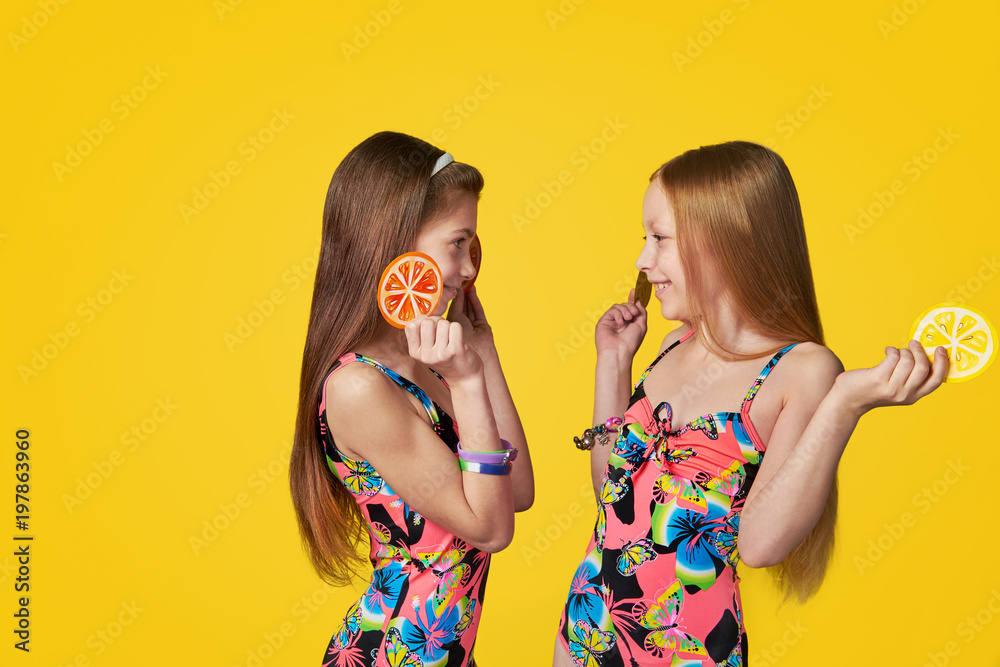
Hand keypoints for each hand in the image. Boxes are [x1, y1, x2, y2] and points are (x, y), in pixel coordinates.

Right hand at [405, 315, 482, 382]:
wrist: (463, 378)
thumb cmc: (445, 359)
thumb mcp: (427, 351)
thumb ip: (420, 335)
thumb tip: (421, 315)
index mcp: (415, 353)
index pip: (410, 326)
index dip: (421, 321)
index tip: (430, 327)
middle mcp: (426, 355)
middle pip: (427, 322)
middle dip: (437, 321)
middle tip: (443, 330)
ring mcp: (440, 354)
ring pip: (443, 323)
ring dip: (449, 326)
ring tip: (451, 338)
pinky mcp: (455, 351)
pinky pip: (455, 326)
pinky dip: (458, 328)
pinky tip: (458, 339)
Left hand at [446, 285, 495, 357]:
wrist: (473, 360)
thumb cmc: (458, 344)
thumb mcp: (453, 323)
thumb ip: (454, 308)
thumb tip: (454, 294)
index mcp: (452, 329)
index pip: (452, 310)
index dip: (452, 299)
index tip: (450, 287)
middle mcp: (463, 327)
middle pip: (462, 307)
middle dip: (461, 296)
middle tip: (459, 283)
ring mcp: (474, 326)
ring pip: (470, 307)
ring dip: (468, 296)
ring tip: (466, 284)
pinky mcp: (483, 326)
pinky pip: (478, 311)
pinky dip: (475, 301)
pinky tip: (472, 291)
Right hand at [595, 289, 646, 360]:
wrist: (619, 352)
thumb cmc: (631, 342)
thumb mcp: (642, 325)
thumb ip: (641, 312)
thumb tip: (638, 300)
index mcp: (630, 323)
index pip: (630, 308)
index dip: (632, 300)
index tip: (634, 291)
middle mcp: (621, 321)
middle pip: (625, 305)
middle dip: (631, 307)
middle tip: (633, 314)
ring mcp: (612, 321)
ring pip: (618, 306)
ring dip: (624, 310)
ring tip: (627, 319)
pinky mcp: (604, 321)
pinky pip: (611, 310)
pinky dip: (617, 314)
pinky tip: (619, 322)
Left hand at [832, 340, 948, 416]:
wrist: (848, 399)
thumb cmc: (872, 389)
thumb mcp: (897, 389)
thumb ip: (911, 379)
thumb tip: (924, 354)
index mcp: (913, 396)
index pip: (936, 381)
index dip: (942, 363)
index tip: (941, 349)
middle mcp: (905, 394)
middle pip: (923, 367)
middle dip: (919, 352)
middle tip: (913, 343)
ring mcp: (892, 388)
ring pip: (908, 361)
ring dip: (903, 351)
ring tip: (895, 351)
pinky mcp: (879, 378)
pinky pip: (893, 357)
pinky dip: (891, 350)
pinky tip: (887, 351)